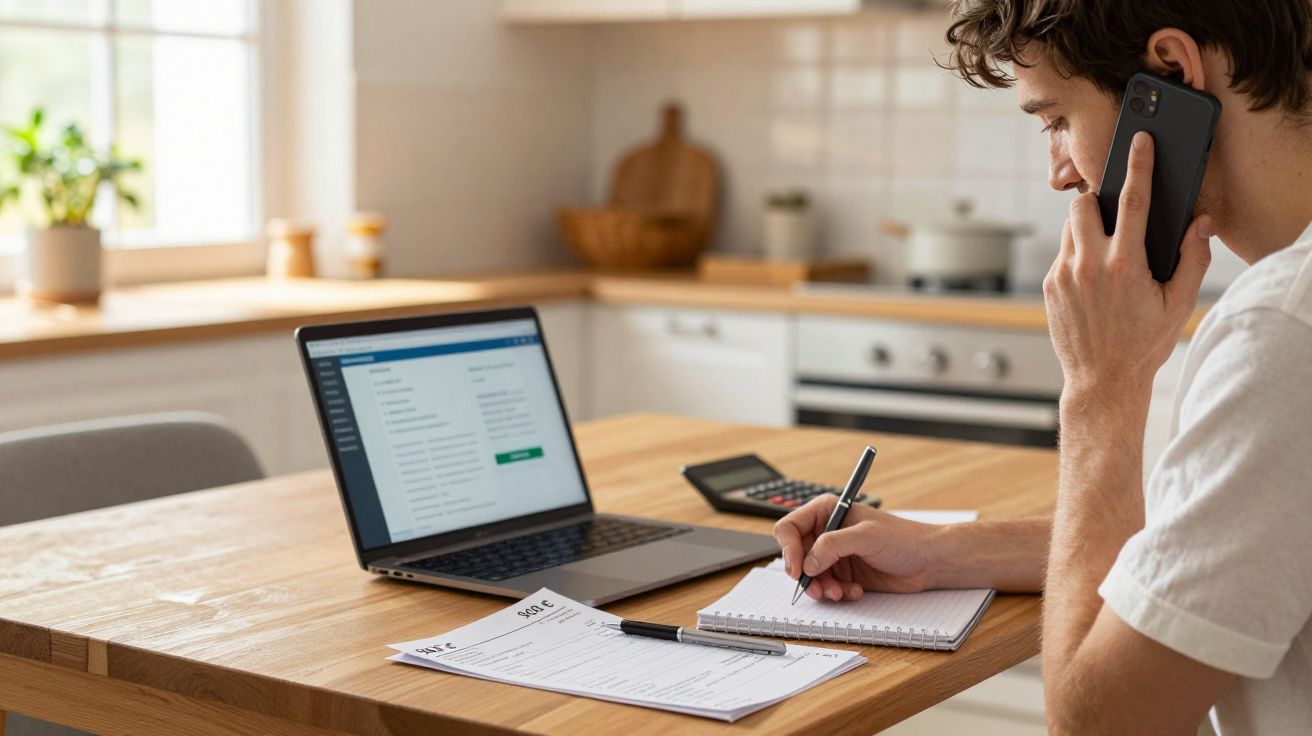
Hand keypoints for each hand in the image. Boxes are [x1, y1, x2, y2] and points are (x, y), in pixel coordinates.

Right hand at [772, 494, 944, 601]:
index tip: (798, 570)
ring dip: (822, 588)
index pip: (790, 528)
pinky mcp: (844, 573)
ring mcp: (835, 555)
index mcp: (827, 512)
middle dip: (806, 575)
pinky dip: (837, 593)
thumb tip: (807, 564)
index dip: (788, 549)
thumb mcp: (866, 536)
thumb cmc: (904, 538)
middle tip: (817, 589)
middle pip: (797, 556)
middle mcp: (827, 532)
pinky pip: (827, 587)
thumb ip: (832, 546)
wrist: (929, 561)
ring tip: (840, 592)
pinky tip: (855, 591)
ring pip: (810, 576)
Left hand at [1046, 131, 1211, 395]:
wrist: (1102, 380)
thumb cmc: (1144, 344)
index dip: (1139, 166)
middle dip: (1098, 202)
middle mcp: (1089, 265)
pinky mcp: (1049, 286)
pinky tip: (1092, 281)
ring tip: (1106, 256)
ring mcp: (1063, 275)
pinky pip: (1061, 255)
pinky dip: (1076, 256)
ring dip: (1086, 230)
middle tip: (1114, 218)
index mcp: (1125, 265)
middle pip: (1083, 204)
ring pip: (1069, 228)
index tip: (1140, 141)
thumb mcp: (1178, 304)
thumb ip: (1193, 259)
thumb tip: (1199, 223)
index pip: (1134, 201)